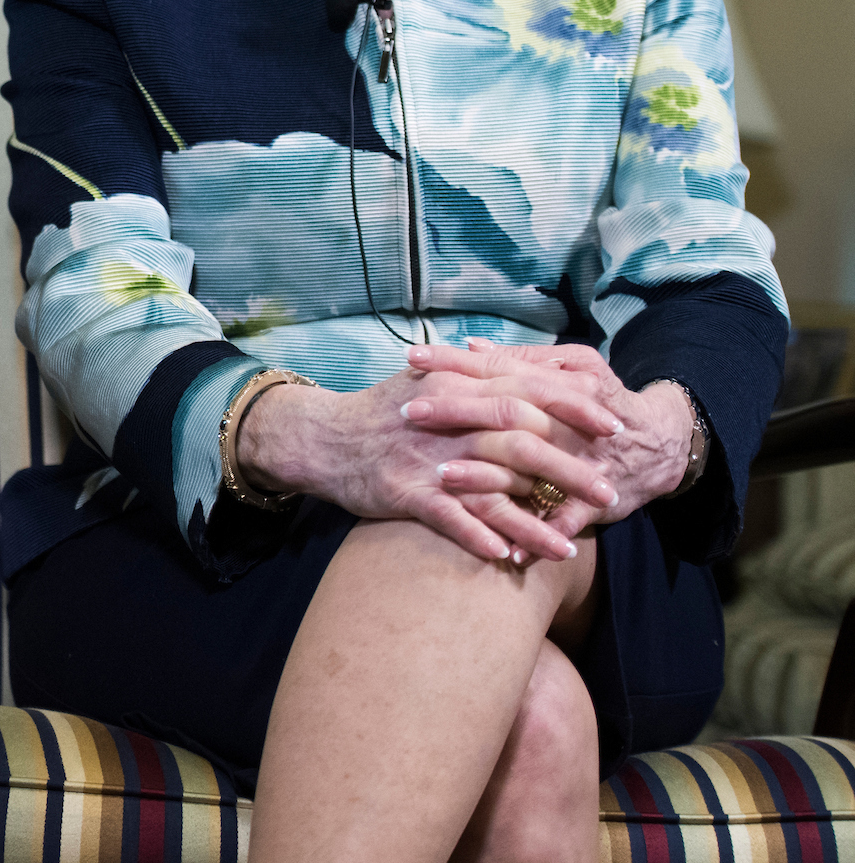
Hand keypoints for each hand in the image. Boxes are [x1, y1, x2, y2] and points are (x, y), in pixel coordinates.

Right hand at [236, 362, 622, 565]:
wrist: (323, 437)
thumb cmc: (383, 413)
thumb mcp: (430, 381)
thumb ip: (479, 378)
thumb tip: (534, 376)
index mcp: (458, 384)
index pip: (529, 390)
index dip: (575, 407)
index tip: (612, 426)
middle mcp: (447, 419)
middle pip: (522, 440)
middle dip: (571, 468)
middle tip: (608, 492)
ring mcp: (426, 458)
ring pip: (494, 488)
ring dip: (534, 521)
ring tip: (570, 548)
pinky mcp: (405, 492)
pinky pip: (451, 518)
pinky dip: (481, 538)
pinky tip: (509, 558)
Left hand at [403, 340, 699, 539]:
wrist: (662, 445)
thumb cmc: (601, 403)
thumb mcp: (571, 369)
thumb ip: (522, 360)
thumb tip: (471, 346)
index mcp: (562, 381)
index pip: (502, 366)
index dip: (457, 361)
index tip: (413, 356)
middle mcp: (569, 418)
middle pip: (506, 411)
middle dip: (456, 412)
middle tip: (408, 413)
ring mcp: (582, 461)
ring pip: (531, 467)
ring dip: (487, 475)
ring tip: (442, 478)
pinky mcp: (594, 500)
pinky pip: (563, 520)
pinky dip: (536, 535)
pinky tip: (504, 549)